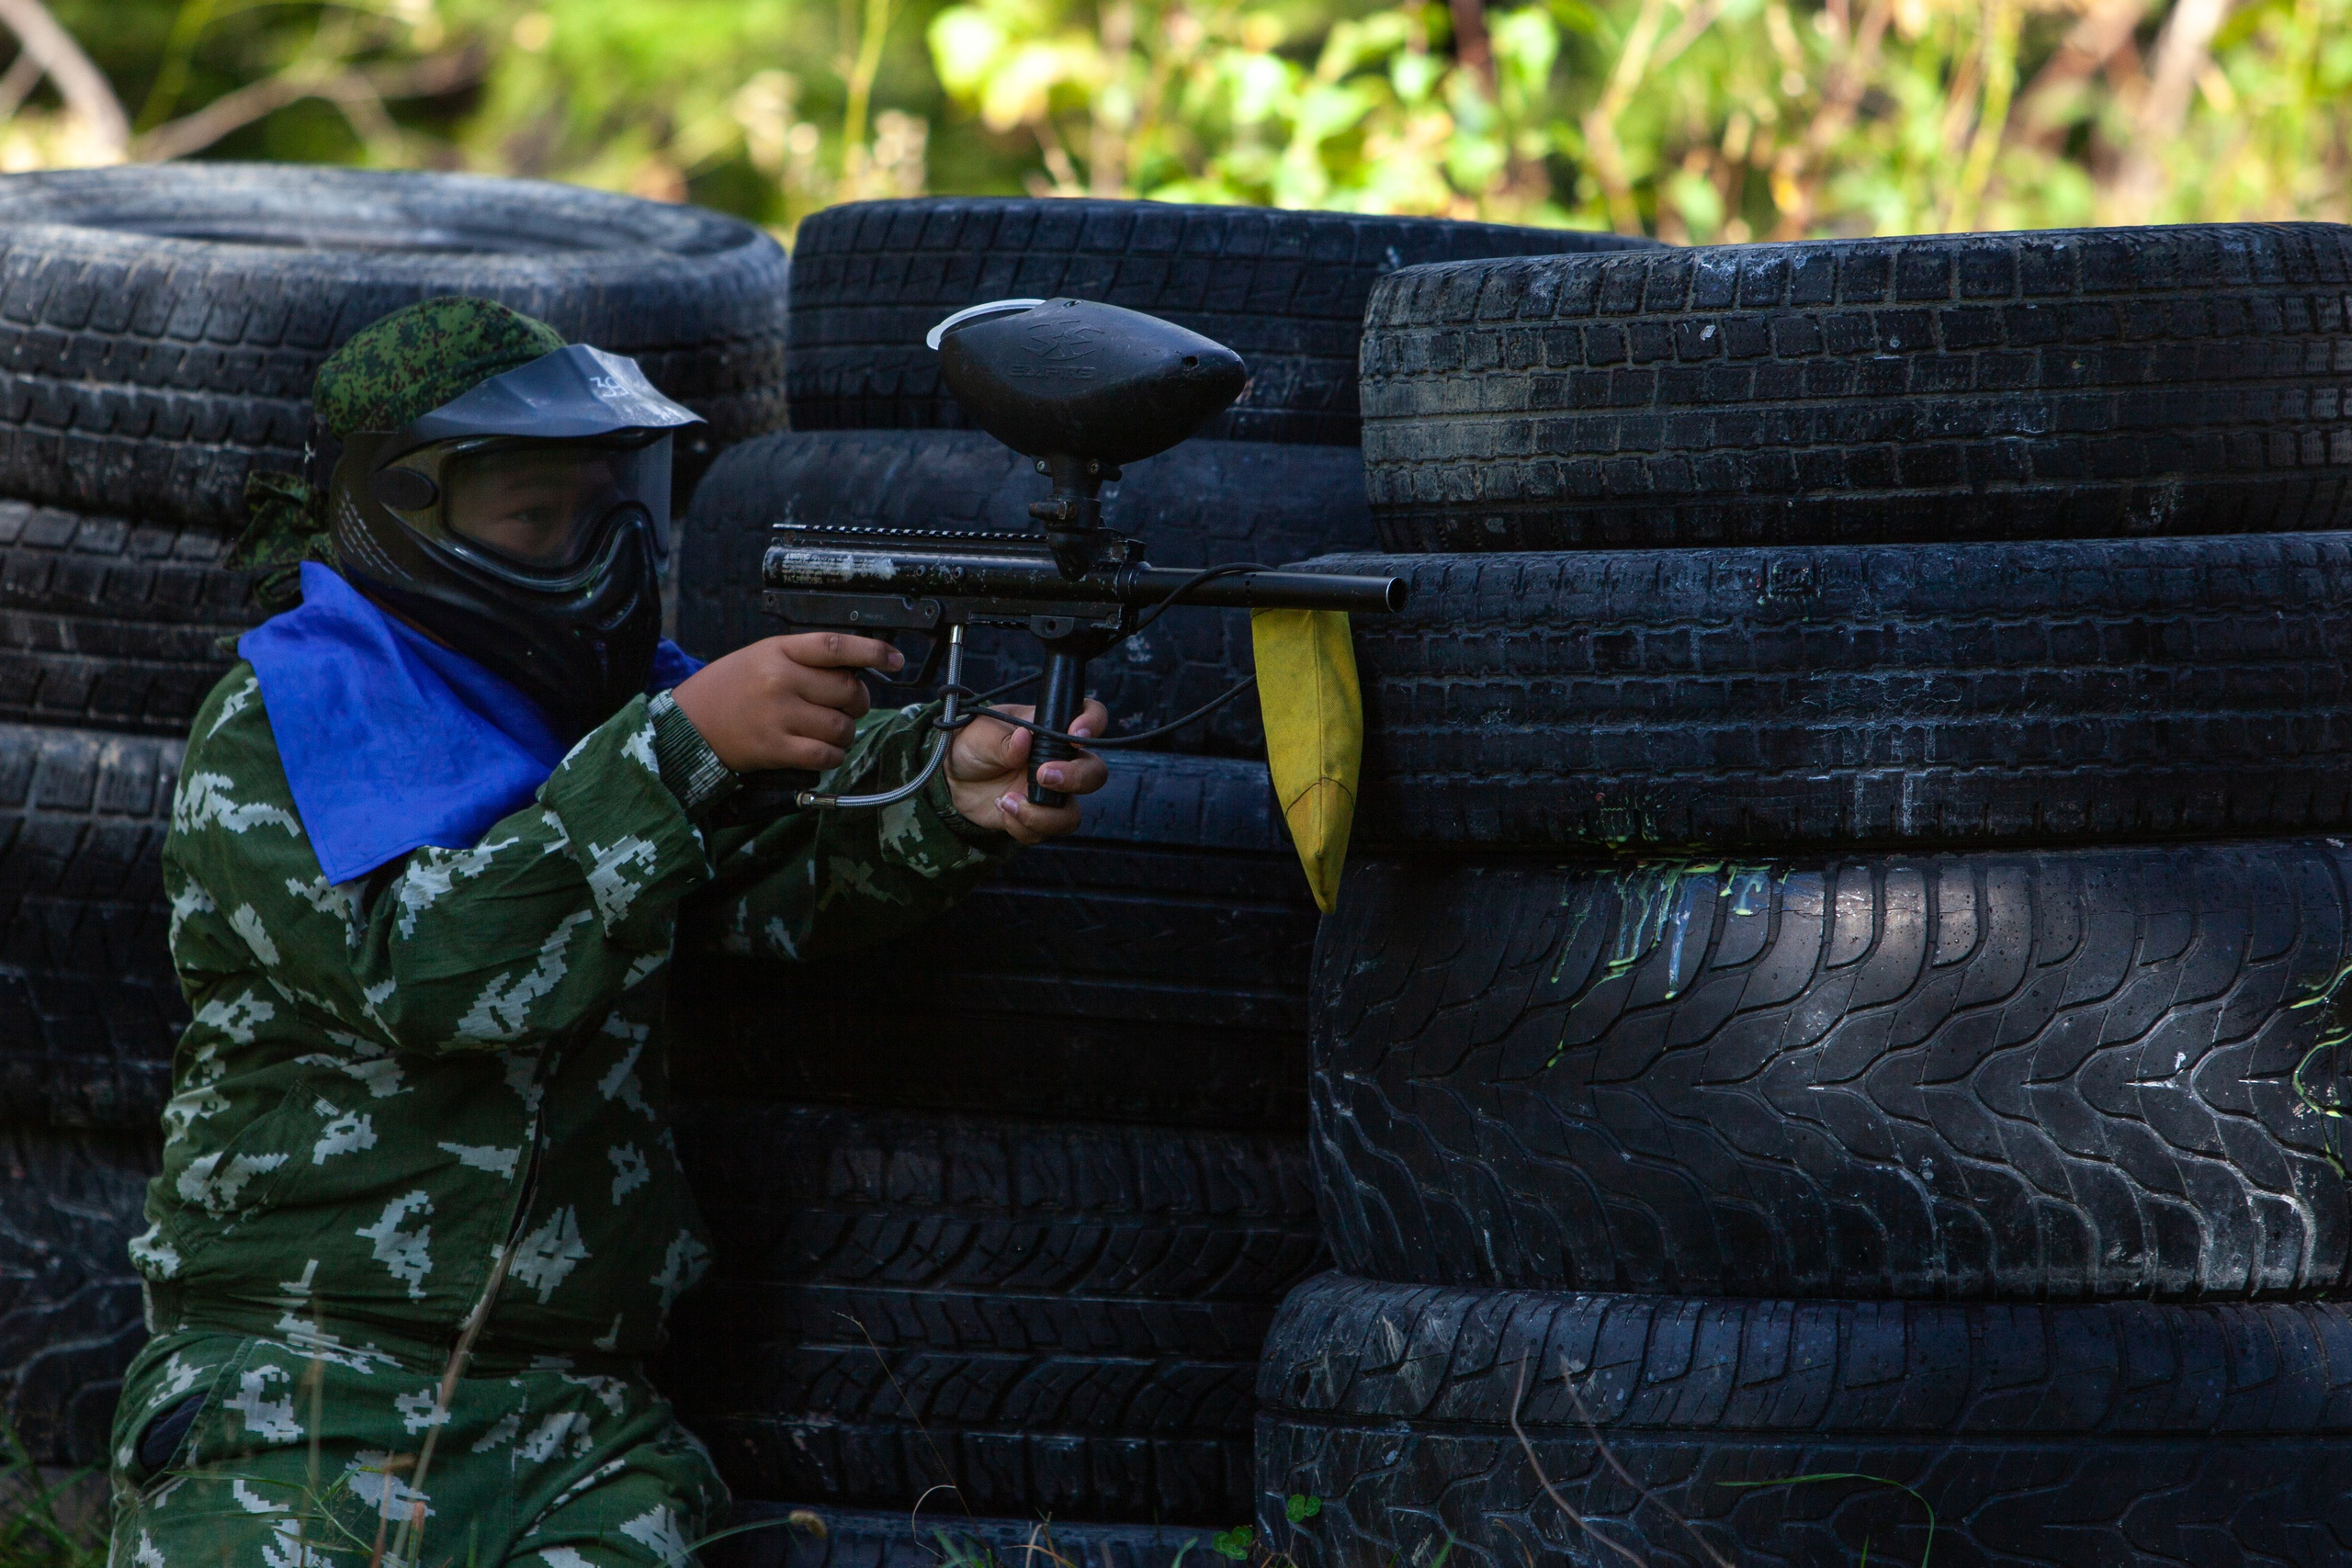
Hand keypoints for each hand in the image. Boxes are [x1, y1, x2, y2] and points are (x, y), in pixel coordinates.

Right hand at [669, 633, 900, 772]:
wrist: (687, 724)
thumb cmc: (728, 688)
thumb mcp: (761, 656)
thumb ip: (804, 660)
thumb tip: (855, 671)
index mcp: (778, 651)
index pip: (836, 646)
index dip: (872, 652)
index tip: (895, 659)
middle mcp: (780, 680)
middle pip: (848, 691)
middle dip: (857, 702)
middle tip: (848, 707)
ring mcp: (778, 715)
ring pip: (841, 727)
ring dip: (846, 733)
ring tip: (830, 731)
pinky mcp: (775, 748)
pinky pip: (825, 755)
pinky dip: (833, 756)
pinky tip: (822, 750)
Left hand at [946, 699, 1110, 845]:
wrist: (954, 778)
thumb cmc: (973, 745)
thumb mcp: (980, 734)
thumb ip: (1003, 740)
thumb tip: (1024, 740)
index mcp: (1051, 729)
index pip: (1090, 717)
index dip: (1093, 723)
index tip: (1074, 736)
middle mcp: (1060, 762)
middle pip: (1094, 773)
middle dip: (1075, 779)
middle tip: (1043, 776)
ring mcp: (1052, 794)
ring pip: (1072, 814)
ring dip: (1043, 815)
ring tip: (1008, 801)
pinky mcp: (1038, 818)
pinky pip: (1044, 832)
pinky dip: (1022, 826)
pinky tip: (1001, 808)